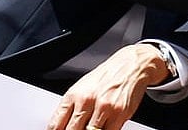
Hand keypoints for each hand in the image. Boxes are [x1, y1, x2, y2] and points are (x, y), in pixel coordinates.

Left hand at [48, 43, 168, 129]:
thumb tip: (63, 126)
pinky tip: (106, 125)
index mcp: (73, 95)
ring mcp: (103, 108)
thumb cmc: (107, 76)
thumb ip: (71, 107)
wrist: (131, 65)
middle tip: (80, 128)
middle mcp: (86, 100)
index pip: (56, 124)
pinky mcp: (119, 113)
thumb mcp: (83, 87)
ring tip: (94, 126)